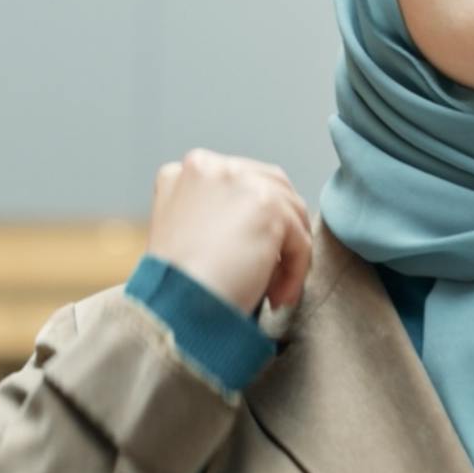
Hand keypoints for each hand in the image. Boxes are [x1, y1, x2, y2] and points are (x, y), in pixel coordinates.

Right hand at [145, 149, 314, 315]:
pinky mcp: (268, 206)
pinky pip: (300, 241)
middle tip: (273, 273)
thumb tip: (265, 227)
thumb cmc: (176, 284)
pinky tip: (277, 298)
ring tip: (274, 291)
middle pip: (274, 188)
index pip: (244, 182)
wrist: (173, 306)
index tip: (254, 257)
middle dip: (281, 231)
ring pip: (291, 215)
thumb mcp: (184, 232)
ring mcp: (242, 182)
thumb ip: (216, 213)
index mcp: (190, 170)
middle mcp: (214, 167)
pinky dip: (296, 272)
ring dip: (290, 256)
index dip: (255, 220)